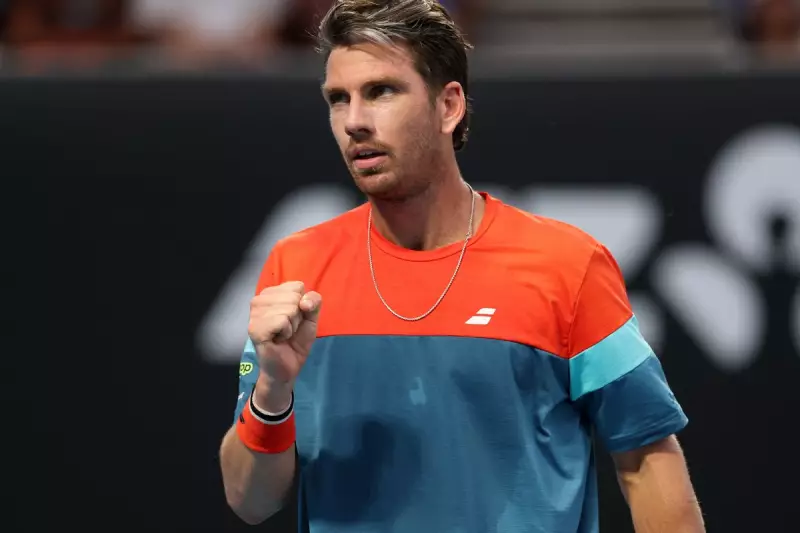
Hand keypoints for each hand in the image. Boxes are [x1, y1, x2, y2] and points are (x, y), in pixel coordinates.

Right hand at [247, 281, 321, 410]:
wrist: (287, 368)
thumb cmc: (296, 341)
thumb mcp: (311, 318)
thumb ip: (313, 302)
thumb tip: (304, 301)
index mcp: (270, 294)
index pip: (297, 286)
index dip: (302, 305)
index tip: (294, 319)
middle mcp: (258, 300)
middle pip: (294, 296)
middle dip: (297, 316)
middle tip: (288, 329)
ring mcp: (254, 314)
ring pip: (289, 308)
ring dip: (292, 326)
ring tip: (283, 335)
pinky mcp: (255, 328)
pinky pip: (282, 321)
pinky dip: (286, 332)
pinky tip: (278, 339)